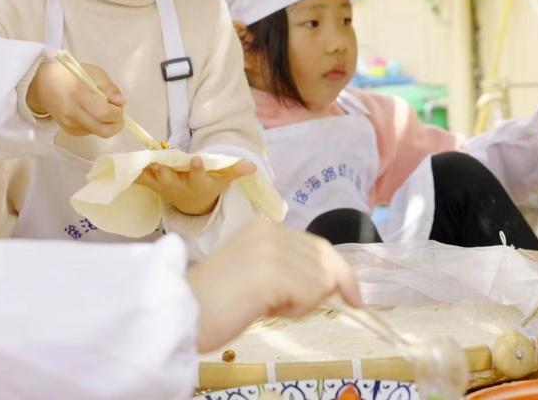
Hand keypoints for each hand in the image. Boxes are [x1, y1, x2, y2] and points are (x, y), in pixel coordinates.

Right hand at [26, 61, 125, 138]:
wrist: (43, 84)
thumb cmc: (71, 75)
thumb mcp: (93, 72)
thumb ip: (109, 88)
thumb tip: (121, 103)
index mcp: (80, 94)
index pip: (104, 113)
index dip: (118, 113)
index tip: (119, 106)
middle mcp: (73, 112)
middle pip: (104, 131)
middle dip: (116, 125)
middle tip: (117, 114)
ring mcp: (70, 124)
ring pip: (98, 132)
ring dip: (106, 123)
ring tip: (100, 108)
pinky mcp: (68, 131)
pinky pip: (90, 132)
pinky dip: (95, 124)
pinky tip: (88, 112)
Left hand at [137, 157, 256, 215]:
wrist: (194, 205)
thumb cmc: (209, 187)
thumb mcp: (223, 181)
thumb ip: (235, 171)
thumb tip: (252, 165)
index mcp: (197, 183)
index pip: (199, 175)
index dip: (197, 169)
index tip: (195, 160)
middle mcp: (179, 186)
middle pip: (170, 179)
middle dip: (164, 172)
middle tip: (157, 164)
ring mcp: (164, 186)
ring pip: (152, 178)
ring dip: (142, 172)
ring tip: (133, 163)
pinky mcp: (153, 185)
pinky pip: (139, 178)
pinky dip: (130, 173)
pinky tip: (118, 166)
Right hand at [187, 219, 360, 351]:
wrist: (182, 312)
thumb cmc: (214, 300)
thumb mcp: (253, 269)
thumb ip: (285, 265)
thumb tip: (330, 281)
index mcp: (263, 226)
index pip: (318, 245)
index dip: (340, 272)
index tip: (354, 296)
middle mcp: (269, 230)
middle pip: (326, 261)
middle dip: (320, 290)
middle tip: (287, 307)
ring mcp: (271, 249)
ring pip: (321, 281)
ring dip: (303, 303)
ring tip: (267, 306)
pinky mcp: (272, 273)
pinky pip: (310, 296)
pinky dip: (296, 310)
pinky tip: (267, 310)